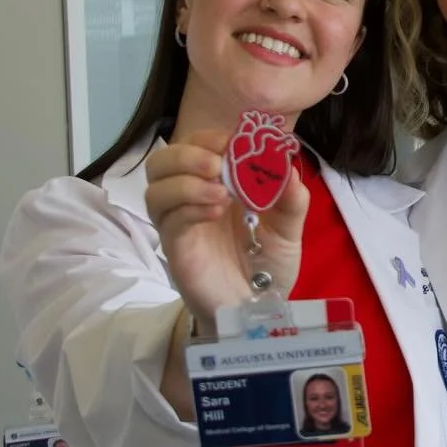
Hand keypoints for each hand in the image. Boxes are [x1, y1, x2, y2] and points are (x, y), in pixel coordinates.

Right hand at [143, 132, 307, 318]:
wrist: (258, 307)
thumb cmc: (267, 263)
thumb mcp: (288, 228)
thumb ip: (291, 198)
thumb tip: (288, 167)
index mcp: (215, 183)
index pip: (195, 145)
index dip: (209, 138)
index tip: (234, 142)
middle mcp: (189, 198)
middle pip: (162, 161)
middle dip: (187, 154)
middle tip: (218, 164)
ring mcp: (179, 224)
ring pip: (156, 189)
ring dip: (185, 182)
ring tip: (221, 192)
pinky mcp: (176, 249)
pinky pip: (169, 221)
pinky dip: (190, 209)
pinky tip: (215, 212)